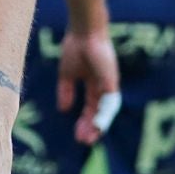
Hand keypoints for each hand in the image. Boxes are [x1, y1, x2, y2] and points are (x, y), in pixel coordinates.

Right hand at [55, 27, 119, 144]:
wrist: (83, 32)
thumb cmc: (75, 46)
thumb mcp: (67, 74)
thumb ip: (66, 91)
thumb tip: (63, 110)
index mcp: (93, 84)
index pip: (91, 108)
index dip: (84, 122)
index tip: (77, 136)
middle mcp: (103, 86)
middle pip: (99, 112)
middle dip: (91, 128)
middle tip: (83, 142)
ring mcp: (108, 85)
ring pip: (106, 111)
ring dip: (98, 126)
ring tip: (89, 138)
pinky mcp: (111, 82)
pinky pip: (110, 103)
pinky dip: (104, 116)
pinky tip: (96, 127)